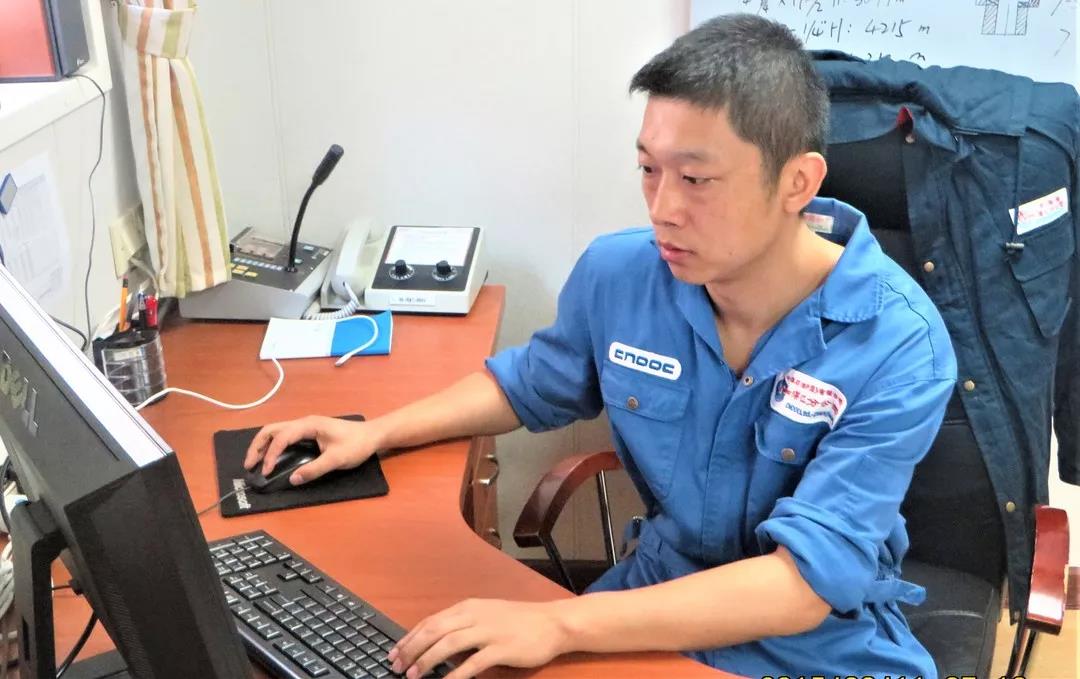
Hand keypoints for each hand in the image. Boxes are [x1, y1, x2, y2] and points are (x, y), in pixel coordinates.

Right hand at [242, 415, 379, 484]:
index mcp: (309, 425)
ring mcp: (306, 426)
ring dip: (263, 445)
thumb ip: (315, 469)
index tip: (266, 471)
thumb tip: (293, 479)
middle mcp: (304, 423)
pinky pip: (285, 436)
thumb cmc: (357, 444)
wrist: (372, 435)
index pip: (282, 437)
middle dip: (258, 446)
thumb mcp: (337, 459)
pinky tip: (271, 458)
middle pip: (273, 430)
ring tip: (254, 462)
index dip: (271, 454)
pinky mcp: (309, 432)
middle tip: (249, 465)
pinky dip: (273, 446)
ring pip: (277, 432)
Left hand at [388, 599, 569, 678]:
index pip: (431, 621)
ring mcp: (488, 631)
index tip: (394, 652)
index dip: (409, 638)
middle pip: (434, 630)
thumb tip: (434, 642)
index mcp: (468, 607)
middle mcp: (475, 615)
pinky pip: (473, 663)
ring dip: (427, 661)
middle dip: (412, 649)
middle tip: (396, 666)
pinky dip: (455, 675)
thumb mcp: (486, 615)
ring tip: (413, 676)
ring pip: (449, 643)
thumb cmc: (519, 621)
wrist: (552, 623)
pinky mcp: (501, 648)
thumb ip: (462, 625)